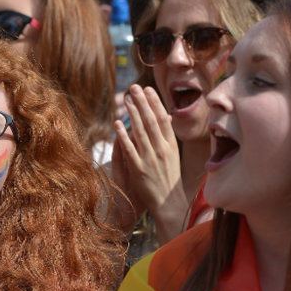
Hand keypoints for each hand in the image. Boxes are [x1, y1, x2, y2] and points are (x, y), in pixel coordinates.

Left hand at [114, 85, 186, 243]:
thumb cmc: (169, 178)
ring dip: (132, 114)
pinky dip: (123, 136)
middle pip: (151, 121)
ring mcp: (150, 159)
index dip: (154, 102)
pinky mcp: (139, 169)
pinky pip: (130, 149)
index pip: (162, 119)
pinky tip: (117, 124)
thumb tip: (166, 116)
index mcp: (171, 145)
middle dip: (142, 102)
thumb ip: (167, 136)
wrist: (169, 203)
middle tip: (134, 87)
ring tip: (126, 100)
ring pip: (140, 132)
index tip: (147, 89)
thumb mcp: (173, 155)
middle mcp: (161, 150)